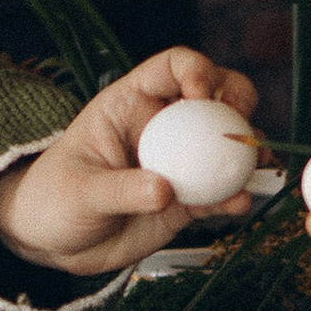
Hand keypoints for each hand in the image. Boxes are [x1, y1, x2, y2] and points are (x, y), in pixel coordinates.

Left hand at [0, 47, 262, 277]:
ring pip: (226, 142)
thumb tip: (163, 191)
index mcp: (131, 104)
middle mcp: (162, 126)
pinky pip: (220, 191)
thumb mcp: (81, 192)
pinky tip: (240, 204)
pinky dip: (235, 195)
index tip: (201, 95)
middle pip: (215, 94)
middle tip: (240, 124)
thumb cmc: (55, 200)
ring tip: (255, 163)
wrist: (56, 243)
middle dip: (237, 99)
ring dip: (247, 149)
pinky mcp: (187, 198)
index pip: (171, 67)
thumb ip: (121, 190)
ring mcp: (179, 162)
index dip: (195, 70)